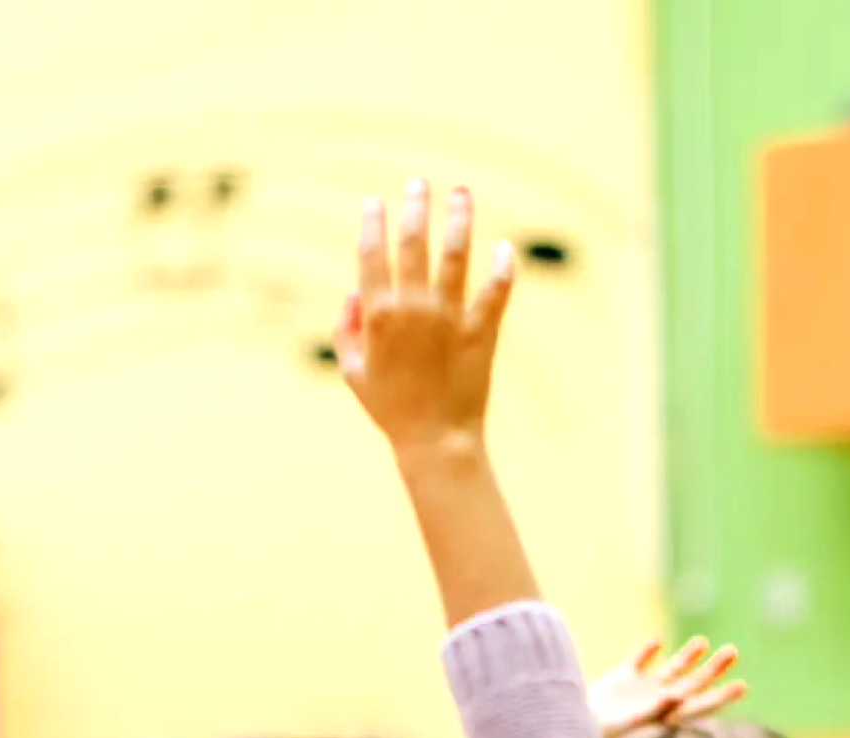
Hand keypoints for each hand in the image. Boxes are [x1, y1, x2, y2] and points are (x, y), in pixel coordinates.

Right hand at [336, 181, 513, 458]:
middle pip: (414, 242)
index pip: (371, 255)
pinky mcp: (481, 332)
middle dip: (415, 206)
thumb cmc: (391, 411)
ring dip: (458, 218)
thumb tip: (353, 294)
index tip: (375, 203)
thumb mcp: (354, 374)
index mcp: (378, 317)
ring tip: (461, 193)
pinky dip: (502, 268)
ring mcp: (449, 318)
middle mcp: (413, 309)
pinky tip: (504, 247)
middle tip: (419, 183)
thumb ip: (345, 331)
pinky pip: (495, 291)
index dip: (372, 223)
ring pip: (455, 254)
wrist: (435, 442)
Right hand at [590, 637, 746, 737]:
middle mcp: (659, 702)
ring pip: (670, 671)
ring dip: (687, 656)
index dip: (722, 695)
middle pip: (693, 684)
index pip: (702, 705)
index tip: (742, 685)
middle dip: (713, 669)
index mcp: (668, 717)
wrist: (575, 731)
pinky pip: (638, 663)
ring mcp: (641, 691)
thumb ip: (656, 708)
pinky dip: (646, 652)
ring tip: (703, 642)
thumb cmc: (605, 736)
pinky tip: (656, 643)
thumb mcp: (633, 724)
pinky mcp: (621, 680)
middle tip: (733, 652)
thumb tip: (680, 694)